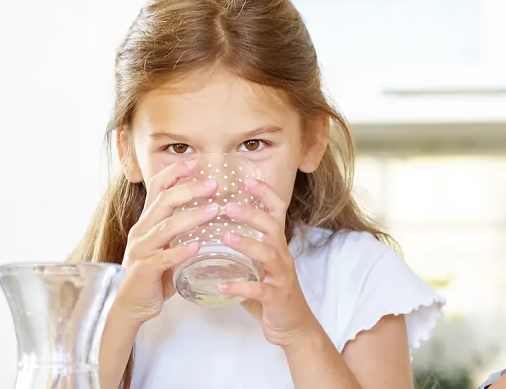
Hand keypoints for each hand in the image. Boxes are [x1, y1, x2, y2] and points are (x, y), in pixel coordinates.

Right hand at [112, 159, 222, 323]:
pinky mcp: (144, 270)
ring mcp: (141, 250)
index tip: (195, 161)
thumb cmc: (154, 273)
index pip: (158, 189)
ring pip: (165, 227)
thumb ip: (182, 230)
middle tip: (215, 184)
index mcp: (148, 222)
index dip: (174, 173)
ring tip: (215, 211)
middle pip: (164, 202)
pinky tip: (197, 247)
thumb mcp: (167, 245)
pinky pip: (163, 258)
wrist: (131, 304)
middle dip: (190, 189)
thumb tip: (213, 212)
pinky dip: (180, 251)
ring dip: (191, 217)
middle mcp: (142, 231)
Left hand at [217, 177, 322, 347]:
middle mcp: (282, 257)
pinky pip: (259, 290)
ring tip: (225, 237)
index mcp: (277, 246)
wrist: (293, 326)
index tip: (246, 179)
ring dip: (247, 244)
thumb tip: (212, 233)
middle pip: (273, 228)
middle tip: (227, 205)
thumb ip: (243, 250)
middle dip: (252, 214)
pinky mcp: (277, 298)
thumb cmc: (272, 294)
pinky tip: (221, 285)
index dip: (265, 195)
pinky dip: (240, 286)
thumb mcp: (260, 266)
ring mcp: (281, 277)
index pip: (276, 213)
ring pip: (269, 254)